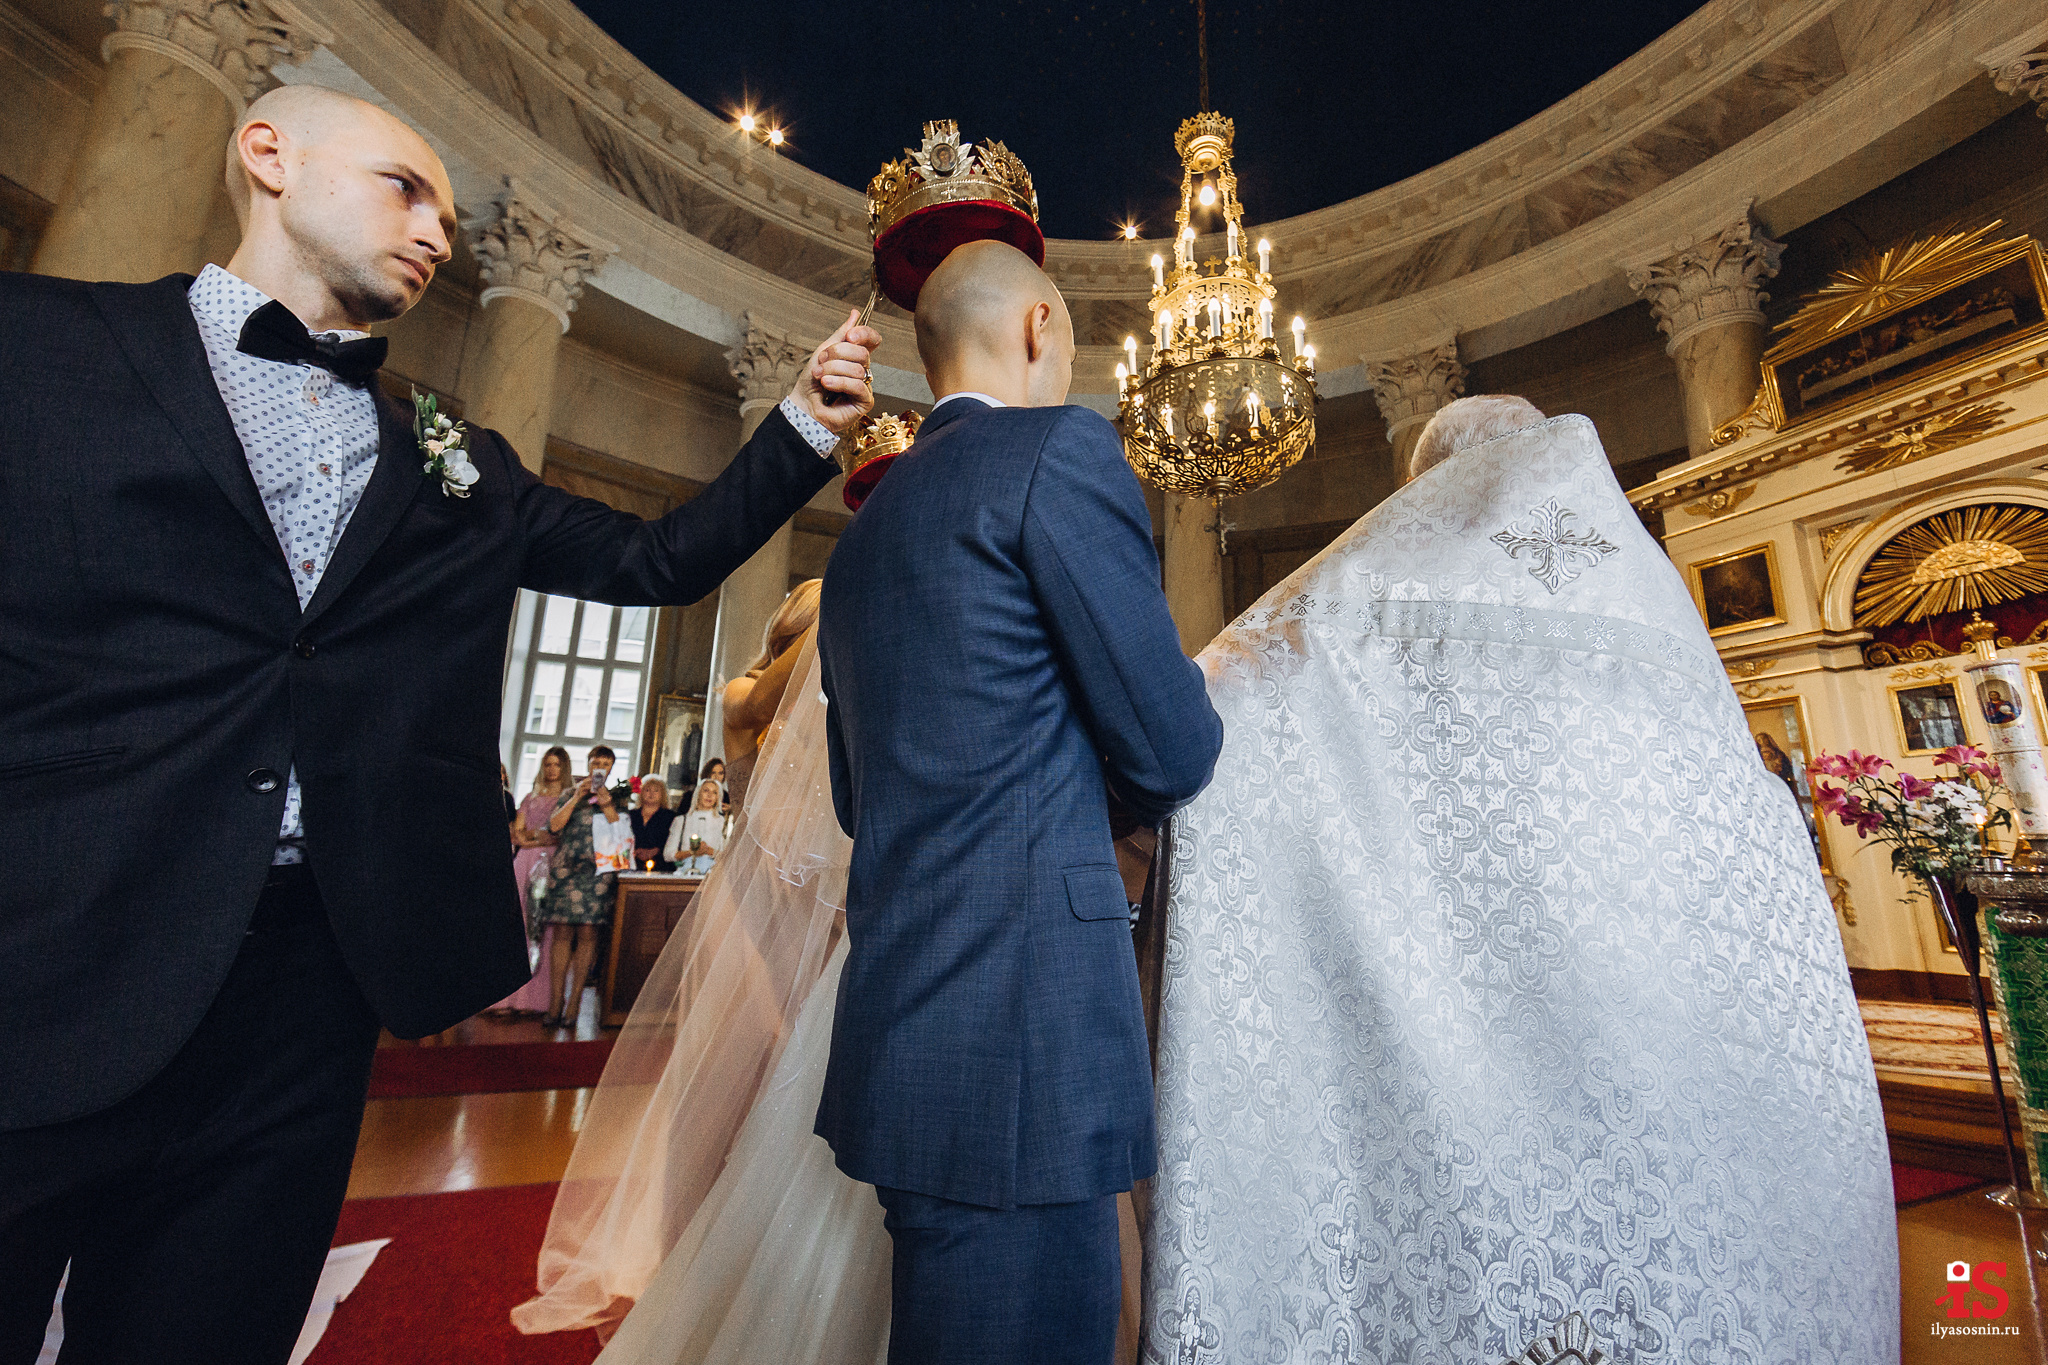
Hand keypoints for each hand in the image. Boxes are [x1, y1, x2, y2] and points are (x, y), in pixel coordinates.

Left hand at [790, 308, 881, 437]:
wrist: (803, 405)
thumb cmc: (812, 382)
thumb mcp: (823, 351)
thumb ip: (840, 334)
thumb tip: (855, 313)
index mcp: (855, 356)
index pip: (872, 339)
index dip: (864, 334)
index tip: (849, 335)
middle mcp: (862, 369)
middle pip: (862, 352)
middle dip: (836, 354)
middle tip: (821, 362)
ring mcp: (865, 385)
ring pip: (857, 368)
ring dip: (832, 370)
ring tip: (820, 377)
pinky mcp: (865, 401)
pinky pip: (857, 385)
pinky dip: (838, 382)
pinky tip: (827, 385)